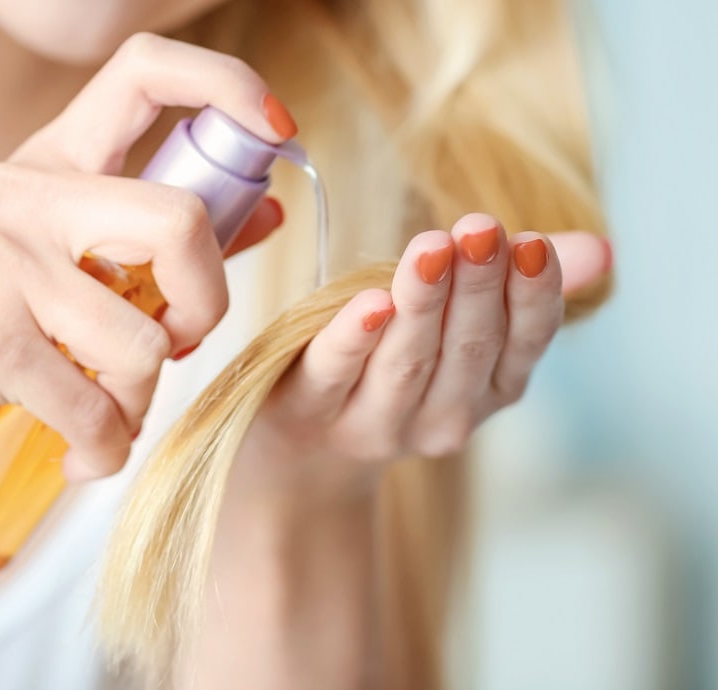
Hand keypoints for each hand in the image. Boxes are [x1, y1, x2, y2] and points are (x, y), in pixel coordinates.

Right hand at [0, 34, 285, 479]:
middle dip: (209, 303)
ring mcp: (0, 261)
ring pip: (146, 340)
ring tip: (109, 417)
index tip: (279, 132)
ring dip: (142, 401)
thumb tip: (267, 212)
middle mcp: (23, 195)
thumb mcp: (58, 264)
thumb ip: (157, 241)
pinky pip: (98, 407)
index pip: (142, 72)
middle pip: (183, 221)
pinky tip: (83, 453)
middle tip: (181, 341)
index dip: (226, 85)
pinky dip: (105, 446)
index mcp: (48, 165)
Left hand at [234, 213, 611, 503]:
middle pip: (469, 346)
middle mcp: (442, 416)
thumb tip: (600, 248)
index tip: (534, 244)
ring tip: (434, 248)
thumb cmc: (393, 367)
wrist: (307, 455)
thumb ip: (519, 287)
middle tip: (481, 229)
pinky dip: (355, 338)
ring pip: (408, 360)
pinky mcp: (311, 408)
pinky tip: (372, 302)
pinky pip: (337, 372)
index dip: (533, 295)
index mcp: (487, 389)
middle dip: (478, 285)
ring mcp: (376, 422)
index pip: (524, 342)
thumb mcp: (460, 329)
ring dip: (424, 302)